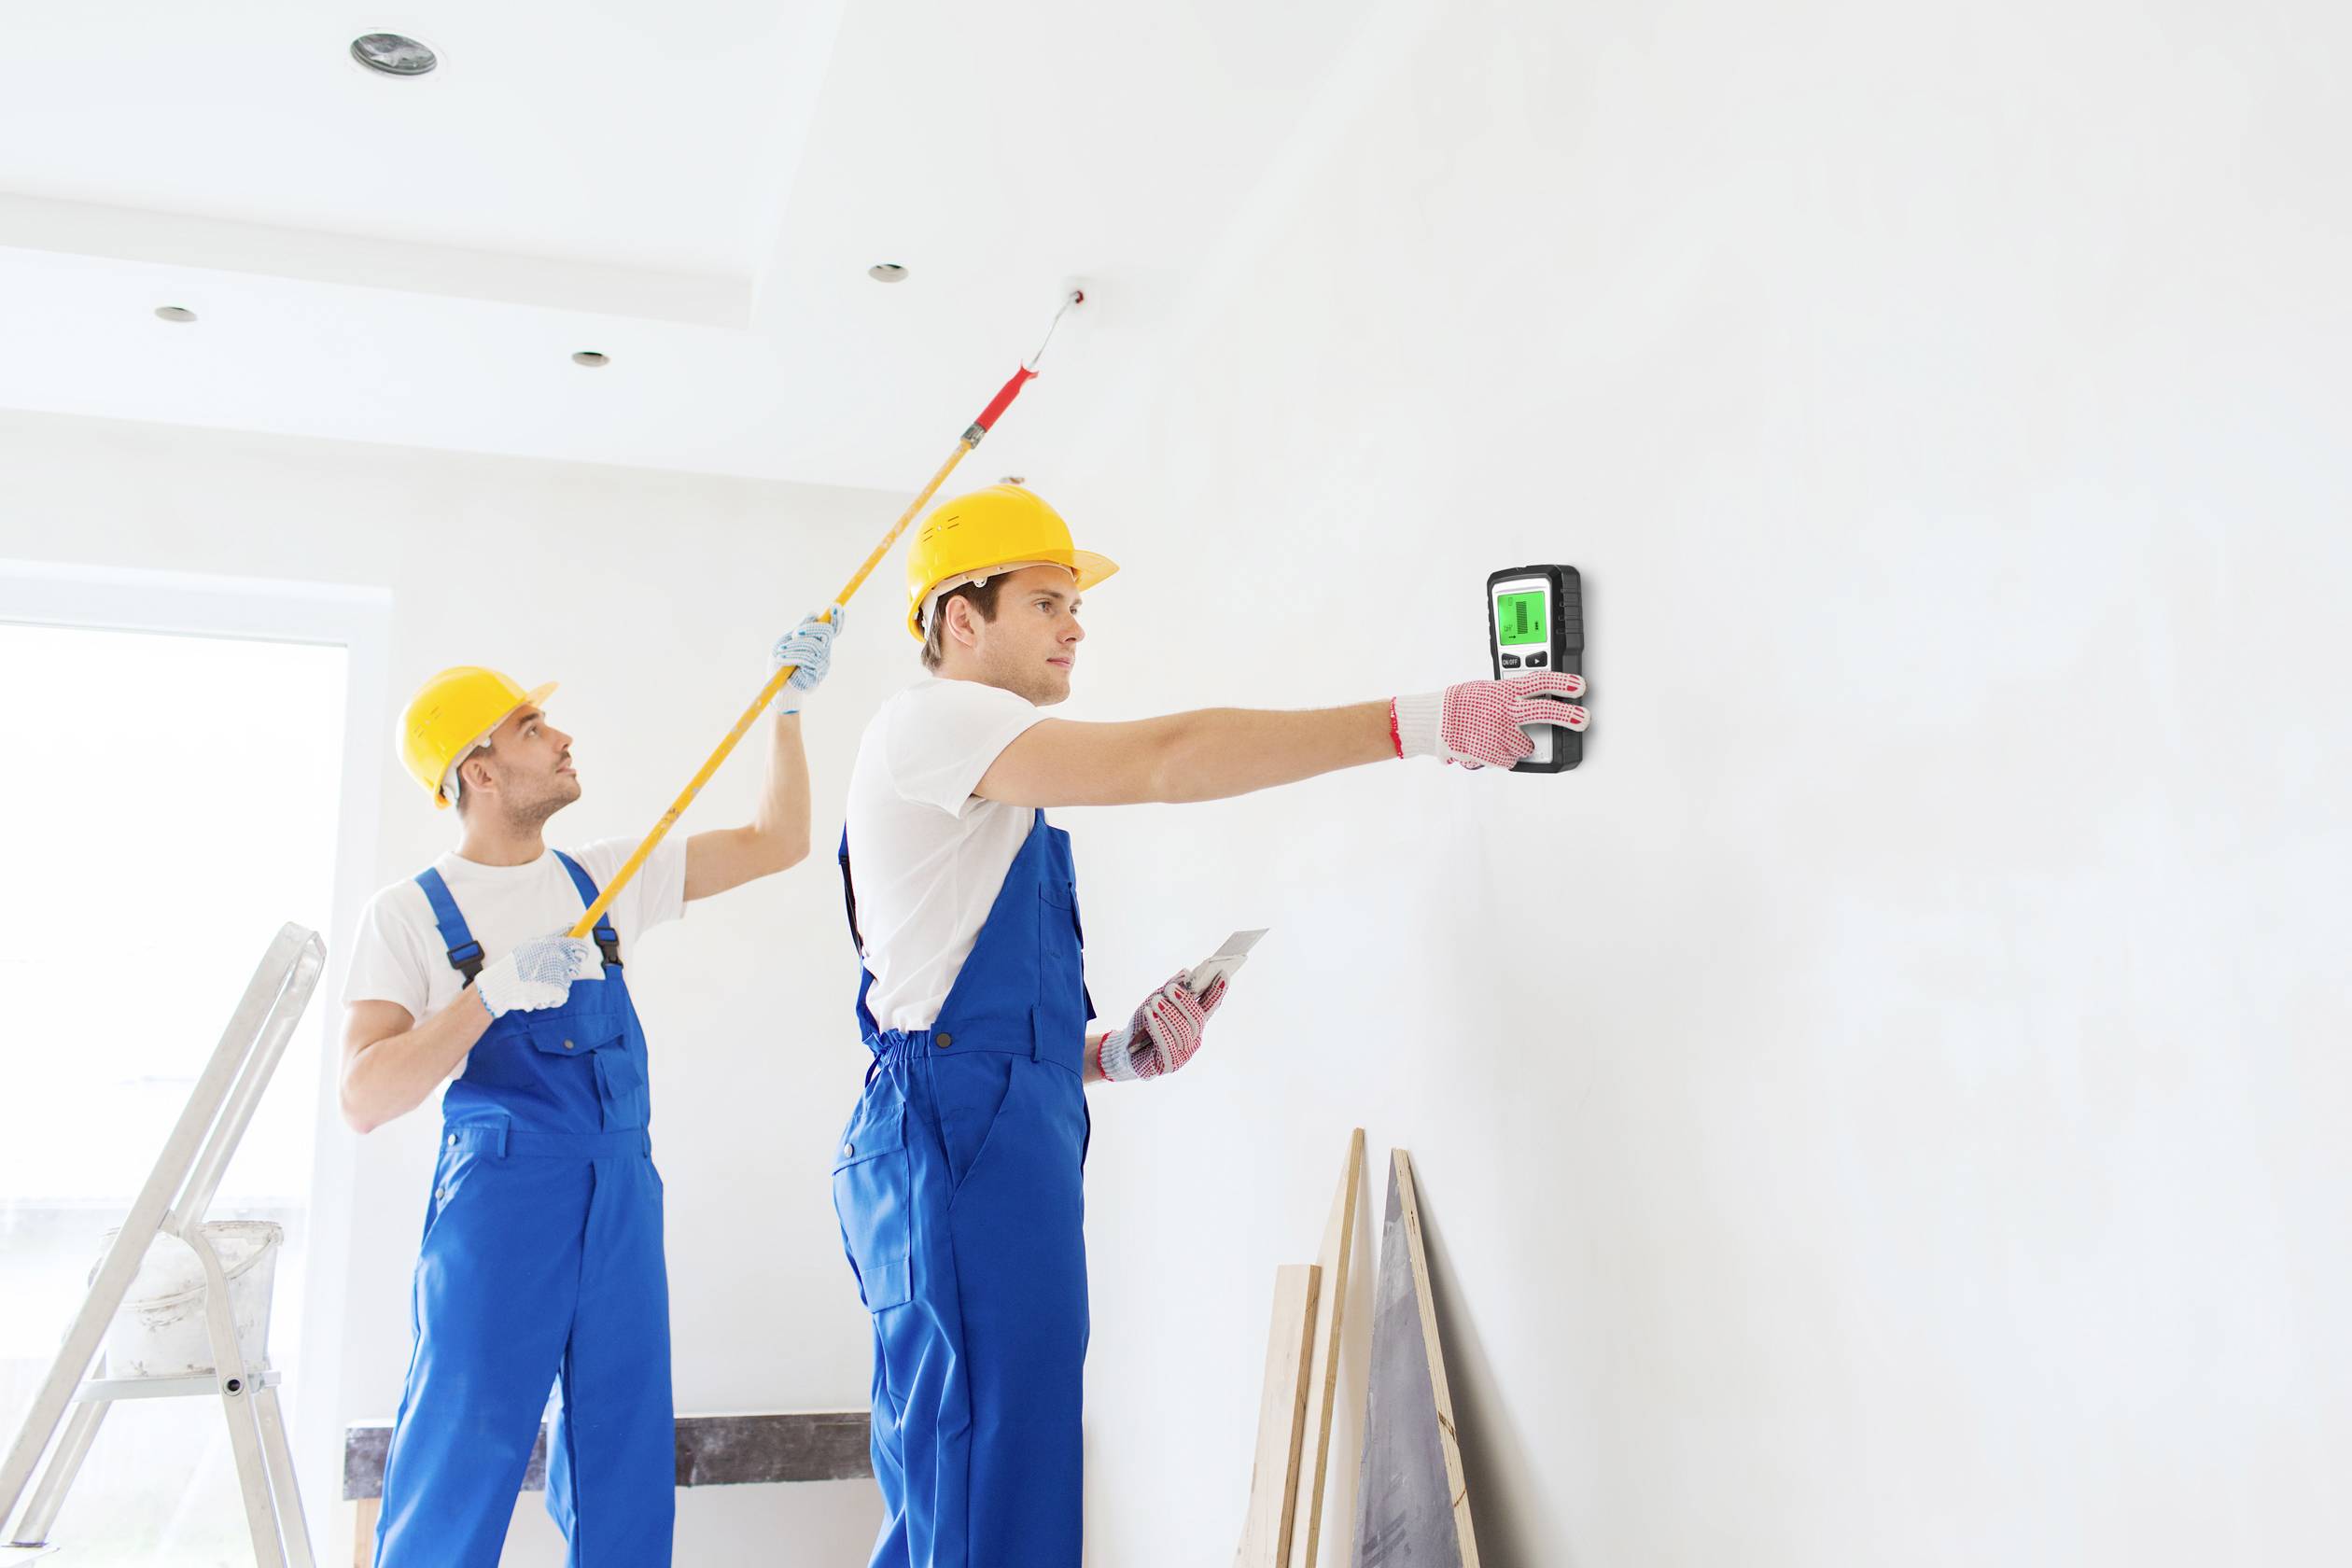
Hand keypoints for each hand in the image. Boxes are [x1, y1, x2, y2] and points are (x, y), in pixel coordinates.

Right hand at [477, 934, 602, 1018]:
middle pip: (577, 964)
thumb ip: (553, 936)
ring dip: (558, 981)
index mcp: (554, 944)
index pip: (579, 944)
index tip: (581, 952)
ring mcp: (559, 974)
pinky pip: (563, 992)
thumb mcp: (532, 944)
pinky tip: (541, 993)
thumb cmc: (516, 963)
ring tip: (540, 982)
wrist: (503, 984)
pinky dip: (554, 995)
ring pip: (568, 979)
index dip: (582, 949)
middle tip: (559, 970)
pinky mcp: (558, 990)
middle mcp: (559, 958)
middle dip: (570, 967)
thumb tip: (572, 926)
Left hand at [770, 605, 843, 714]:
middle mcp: (824, 652)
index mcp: (818, 642)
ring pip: (813, 645)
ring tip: (779, 651)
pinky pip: (808, 658)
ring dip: (793, 646)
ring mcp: (822, 663)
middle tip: (795, 633)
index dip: (837, 618)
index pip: (832, 628)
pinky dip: (792, 655)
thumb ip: (800, 628)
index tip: (835, 606)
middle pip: (826, 632)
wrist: (776, 688)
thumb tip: (814, 614)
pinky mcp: (818, 675)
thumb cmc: (780, 664)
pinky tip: (782, 658)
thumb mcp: (786, 641)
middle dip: (810, 629)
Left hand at [1095, 970, 1230, 1082]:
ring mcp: (1184, 1053)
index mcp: (1193, 1022)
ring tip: (1155, 1001)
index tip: (1223, 973)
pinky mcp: (1169, 1064)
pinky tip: (1149, 1014)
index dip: (1217, 991)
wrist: (1125, 1050)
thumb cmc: (1144, 1025)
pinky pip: (1167, 1045)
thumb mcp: (1155, 1002)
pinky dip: (1159, 1028)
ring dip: (1168, 1014)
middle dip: (1184, 1002)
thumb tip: (1186, 973)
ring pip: (1182, 1031)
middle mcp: (1193, 1038)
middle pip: (1197, 1019)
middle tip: (1170, 988)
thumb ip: (1171, 989)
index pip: (1209, 1005)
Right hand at [1390, 672, 1586, 768]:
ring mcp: (1498, 733)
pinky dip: (1502, 755)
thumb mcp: (1486, 689)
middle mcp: (1503, 711)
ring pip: (1526, 744)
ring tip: (1497, 734)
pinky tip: (1489, 744)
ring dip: (1516, 743)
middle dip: (1569, 716)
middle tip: (1583, 719)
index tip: (1580, 686)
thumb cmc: (1458, 705)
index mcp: (1503, 691)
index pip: (1538, 683)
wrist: (1433, 723)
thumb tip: (1531, 696)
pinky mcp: (1492, 753)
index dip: (1562, 684)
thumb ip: (1509, 693)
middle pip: (1544, 712)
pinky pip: (1510, 759)